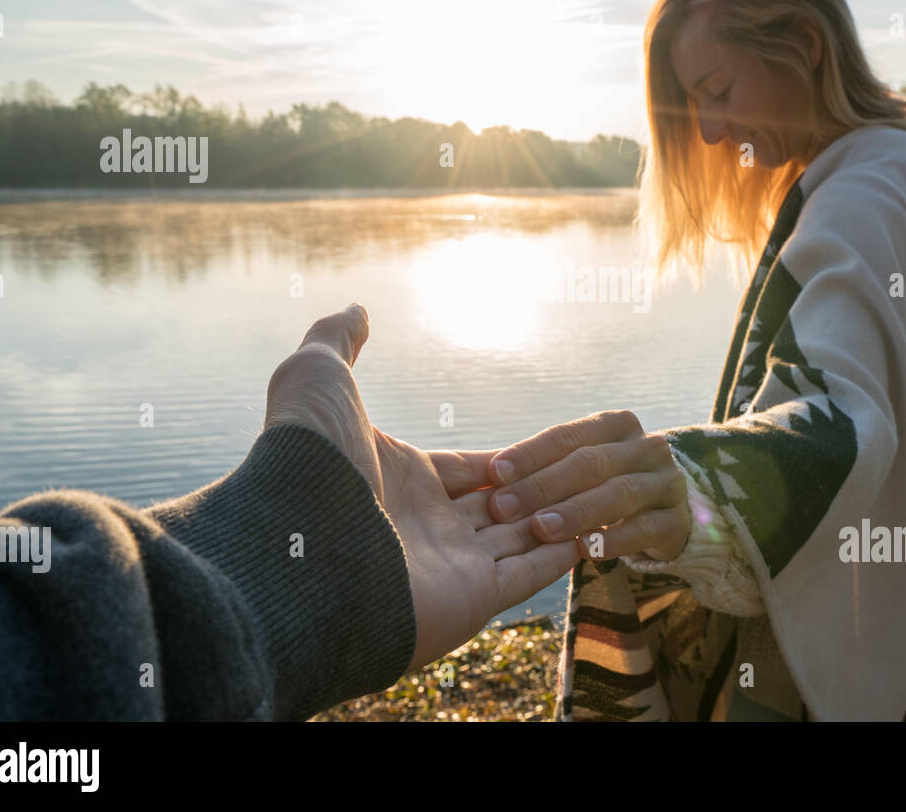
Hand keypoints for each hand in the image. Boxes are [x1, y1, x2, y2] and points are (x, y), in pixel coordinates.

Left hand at [263, 305, 581, 673]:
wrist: (300, 542)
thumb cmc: (308, 456)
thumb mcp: (317, 378)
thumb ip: (338, 341)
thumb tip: (355, 306)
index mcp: (400, 479)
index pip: (469, 469)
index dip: (504, 459)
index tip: (546, 448)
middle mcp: (426, 525)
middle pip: (499, 504)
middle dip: (537, 489)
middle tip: (583, 470)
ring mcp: (451, 565)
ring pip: (522, 537)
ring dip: (557, 516)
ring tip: (605, 497)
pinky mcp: (473, 598)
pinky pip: (531, 575)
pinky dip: (563, 556)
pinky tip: (595, 533)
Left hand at [485, 410, 690, 562]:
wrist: (661, 516)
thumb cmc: (601, 488)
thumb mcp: (578, 467)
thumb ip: (542, 466)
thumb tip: (480, 473)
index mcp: (615, 425)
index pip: (568, 435)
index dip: (530, 453)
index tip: (494, 473)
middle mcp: (646, 447)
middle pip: (591, 463)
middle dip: (544, 485)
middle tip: (504, 507)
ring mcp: (666, 483)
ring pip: (618, 493)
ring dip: (575, 512)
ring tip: (539, 530)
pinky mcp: (676, 521)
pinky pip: (644, 529)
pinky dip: (613, 539)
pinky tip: (584, 552)